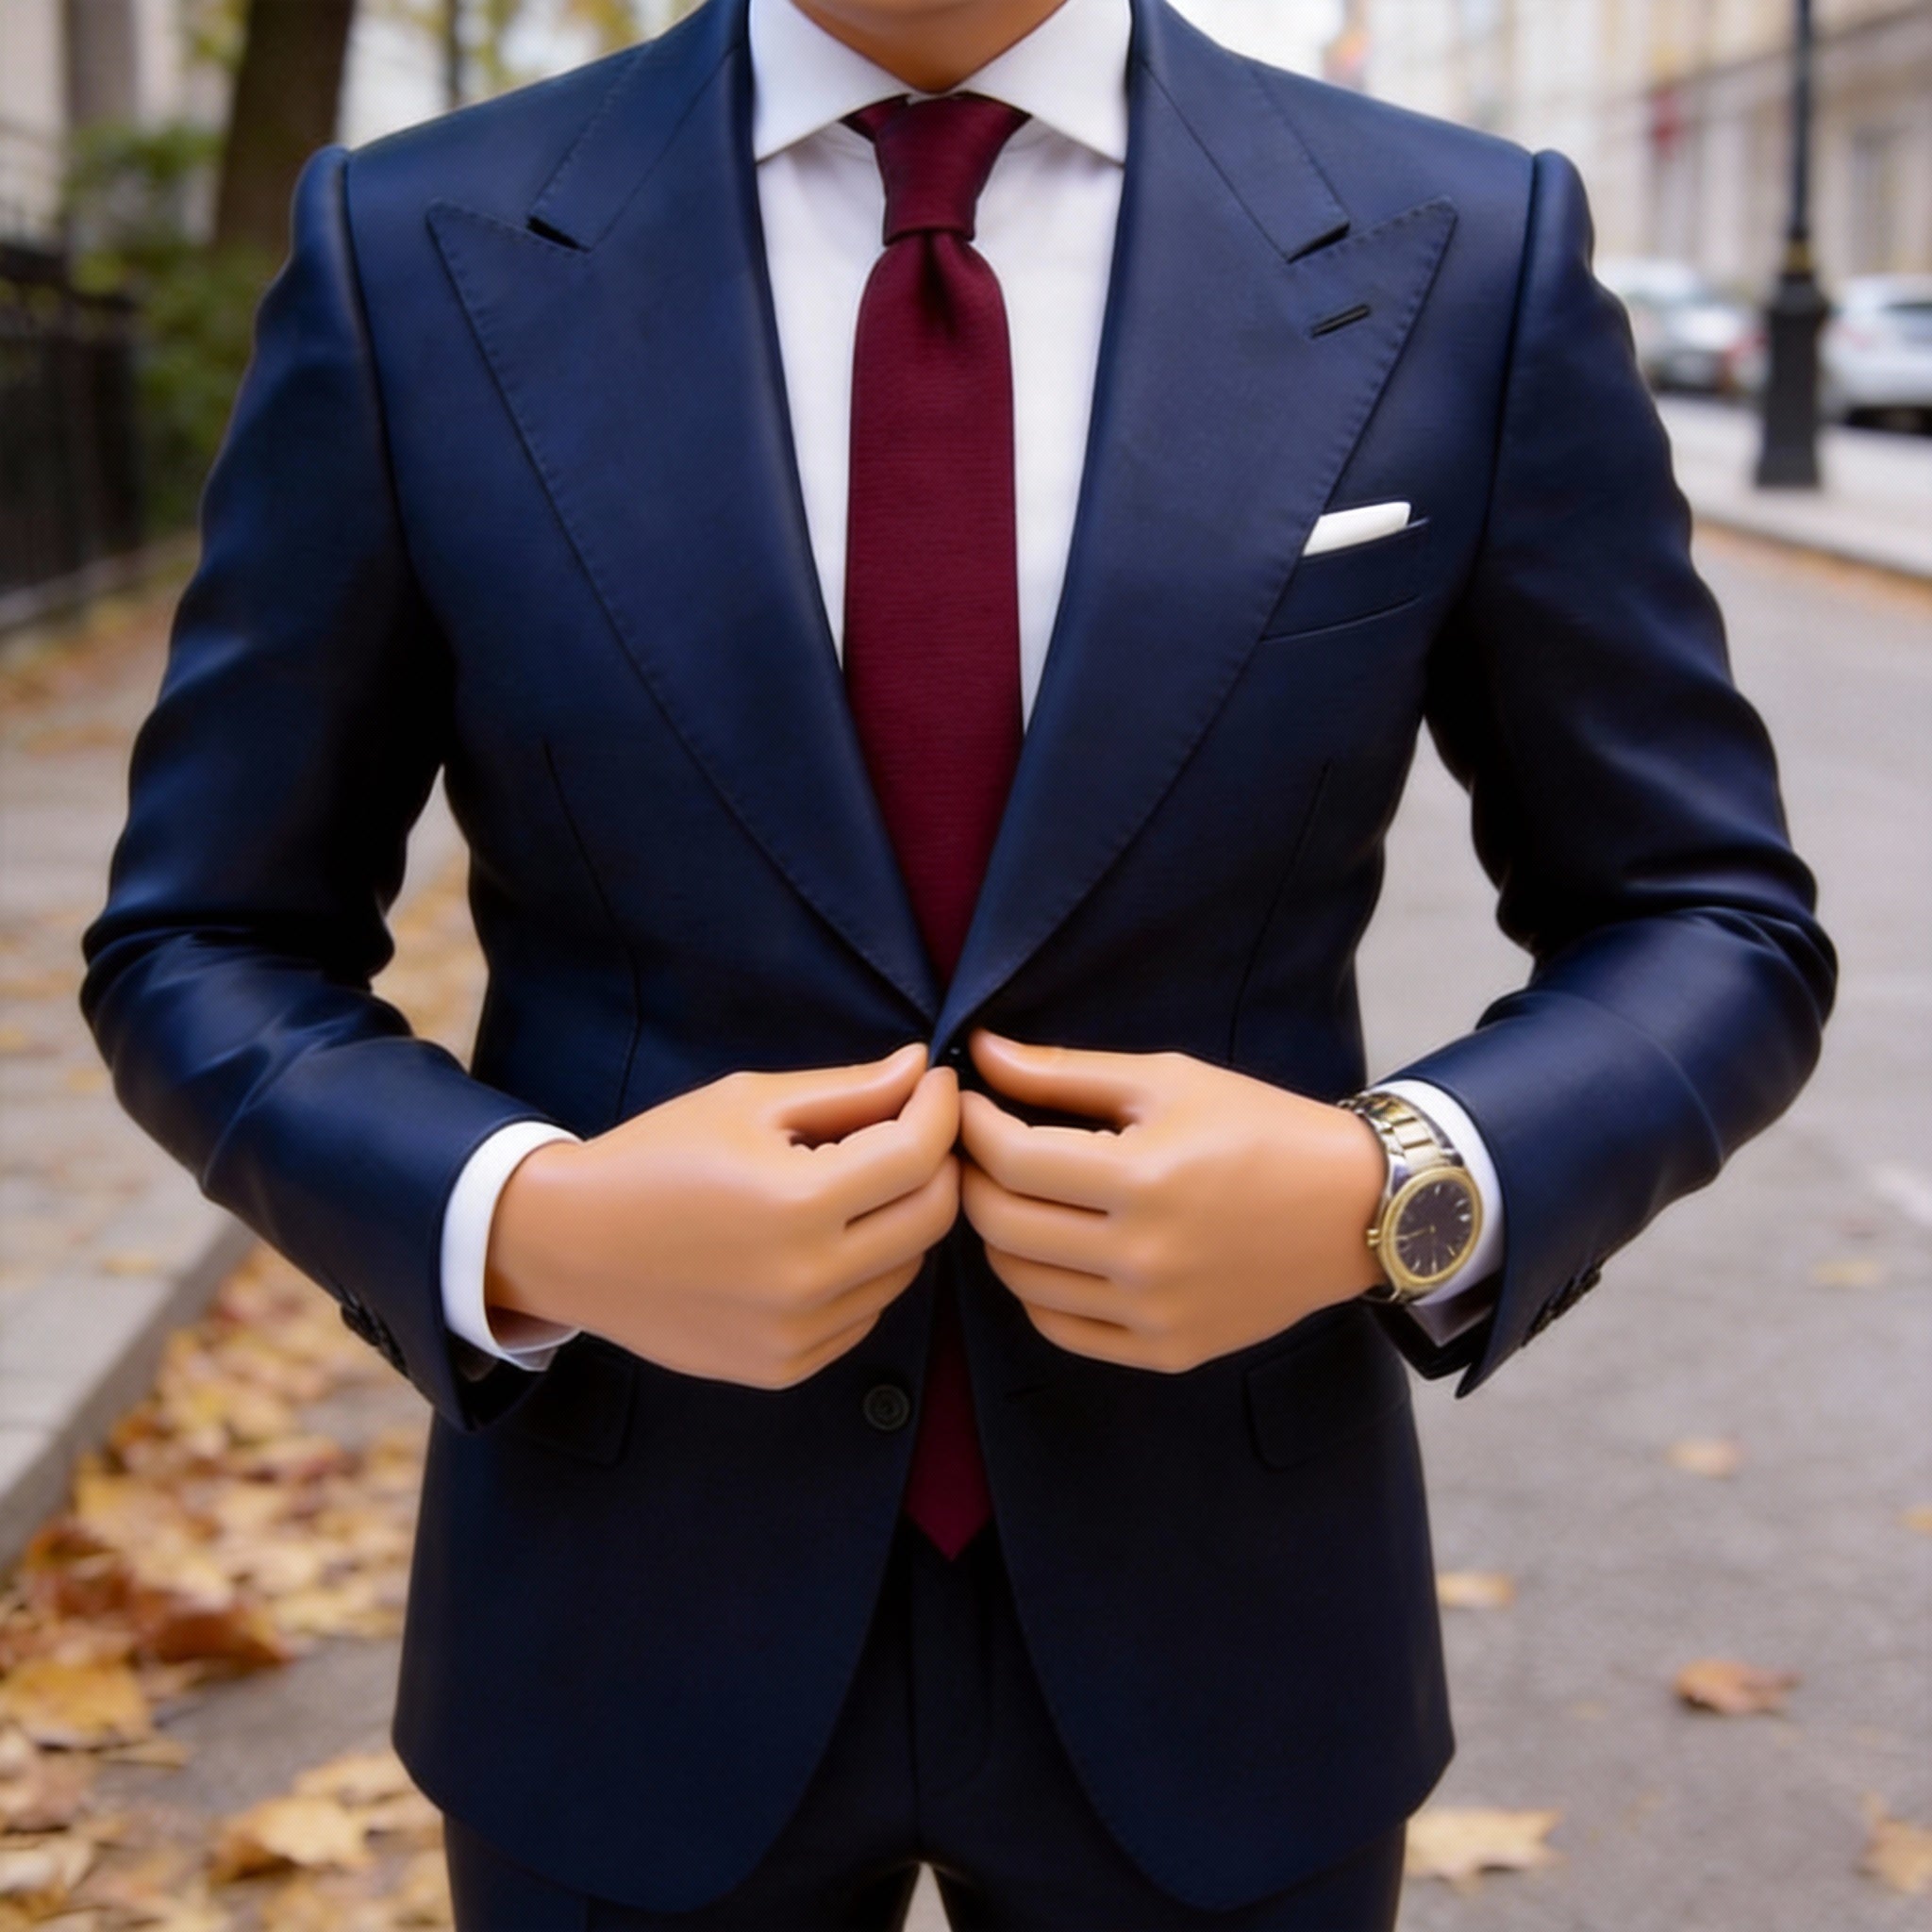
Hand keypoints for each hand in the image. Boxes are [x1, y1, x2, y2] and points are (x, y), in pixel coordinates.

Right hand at [485, 1044, 959, 1388]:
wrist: (569, 1246)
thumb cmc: (657, 1157)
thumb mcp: (748, 1104)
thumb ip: (847, 1090)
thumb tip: (921, 1068)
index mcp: (797, 1205)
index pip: (918, 1156)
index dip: (940, 1111)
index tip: (935, 1083)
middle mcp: (807, 1280)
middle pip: (932, 1217)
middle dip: (936, 1163)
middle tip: (911, 1128)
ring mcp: (799, 1334)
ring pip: (906, 1267)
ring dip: (901, 1218)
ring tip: (852, 1181)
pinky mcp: (787, 1367)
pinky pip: (866, 1311)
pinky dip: (864, 1270)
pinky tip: (819, 1238)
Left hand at [957, 1032, 1385, 1372]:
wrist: (1355, 1209)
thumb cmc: (1262, 1129)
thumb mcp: (1168, 1080)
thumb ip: (1065, 1072)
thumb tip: (983, 1052)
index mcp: (1143, 1178)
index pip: (1010, 1159)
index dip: (972, 1124)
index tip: (967, 1100)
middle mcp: (1143, 1256)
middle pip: (1002, 1223)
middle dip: (972, 1176)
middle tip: (978, 1146)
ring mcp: (1153, 1313)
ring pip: (1020, 1281)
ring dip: (1000, 1232)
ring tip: (1017, 1192)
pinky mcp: (1167, 1350)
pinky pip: (1061, 1328)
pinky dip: (1037, 1289)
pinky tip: (1052, 1248)